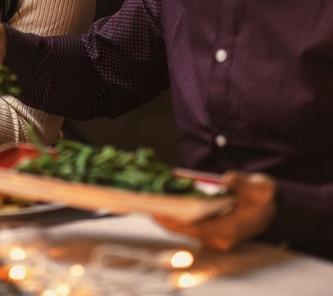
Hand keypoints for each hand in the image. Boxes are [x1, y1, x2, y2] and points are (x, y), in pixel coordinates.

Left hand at [154, 172, 276, 250]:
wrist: (272, 209)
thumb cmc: (263, 198)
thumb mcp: (260, 187)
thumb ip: (244, 183)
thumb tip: (228, 178)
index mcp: (229, 230)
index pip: (194, 229)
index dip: (174, 222)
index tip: (156, 213)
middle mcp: (220, 240)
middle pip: (185, 232)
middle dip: (166, 219)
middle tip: (146, 205)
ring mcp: (216, 240)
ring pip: (186, 231)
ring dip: (170, 219)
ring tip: (152, 204)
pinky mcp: (213, 235)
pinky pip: (190, 228)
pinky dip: (178, 219)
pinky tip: (167, 206)